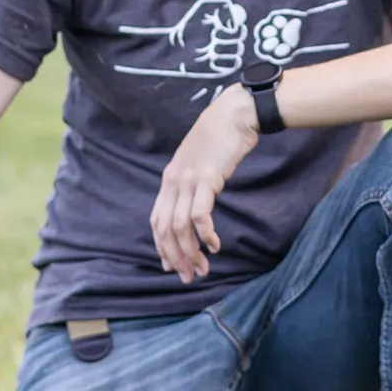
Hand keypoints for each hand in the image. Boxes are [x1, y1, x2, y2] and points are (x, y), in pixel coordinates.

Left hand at [149, 84, 261, 282]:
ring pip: (179, 226)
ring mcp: (188, 179)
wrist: (234, 114)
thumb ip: (193, 183)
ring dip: (190, 252)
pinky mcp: (206, 178)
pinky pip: (199, 214)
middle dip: (175, 257)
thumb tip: (196, 207)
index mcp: (169, 179)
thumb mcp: (200, 163)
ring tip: (203, 268)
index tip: (172, 266)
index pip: (157, 220)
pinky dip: (205, 234)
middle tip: (189, 276)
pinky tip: (215, 245)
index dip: (161, 246)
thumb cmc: (221, 138)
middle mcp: (173, 181)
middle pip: (164, 229)